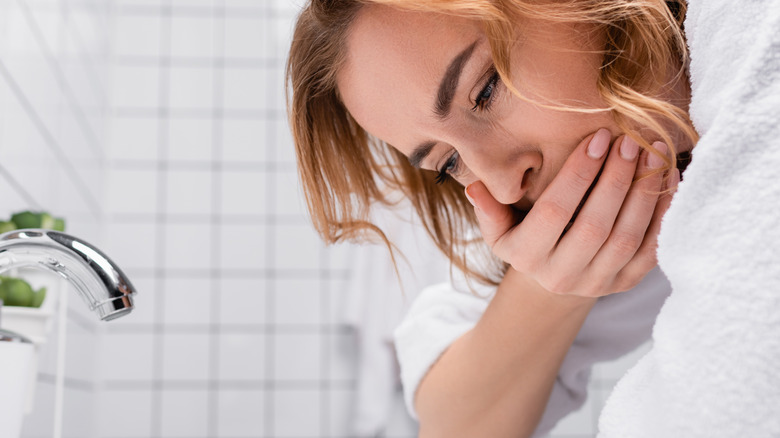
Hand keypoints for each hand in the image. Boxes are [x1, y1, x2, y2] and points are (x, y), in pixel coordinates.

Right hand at [466, 128, 680, 296]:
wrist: (553, 281)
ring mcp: (596, 283)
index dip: (578, 173)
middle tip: (630, 141)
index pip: (554, 212)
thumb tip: (477, 185)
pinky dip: (663, 214)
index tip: (598, 138)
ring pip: (626, 237)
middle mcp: (561, 275)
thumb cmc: (525, 238)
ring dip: (643, 193)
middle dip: (615, 179)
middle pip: (594, 225)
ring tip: (653, 154)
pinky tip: (668, 180)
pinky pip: (651, 250)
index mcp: (527, 256)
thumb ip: (489, 206)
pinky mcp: (625, 283)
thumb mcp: (499, 226)